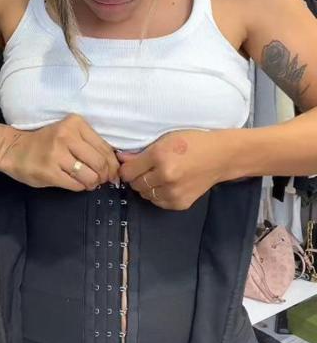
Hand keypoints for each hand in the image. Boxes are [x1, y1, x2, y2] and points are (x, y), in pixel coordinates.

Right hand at [0, 114, 119, 190]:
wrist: (13, 150)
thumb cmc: (45, 143)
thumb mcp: (69, 135)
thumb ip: (90, 145)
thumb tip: (114, 167)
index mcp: (75, 124)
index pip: (105, 148)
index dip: (113, 165)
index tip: (112, 173)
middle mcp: (66, 136)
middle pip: (100, 163)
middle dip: (104, 176)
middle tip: (100, 180)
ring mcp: (57, 154)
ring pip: (90, 176)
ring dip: (92, 183)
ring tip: (87, 182)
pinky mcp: (49, 172)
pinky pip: (76, 185)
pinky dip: (80, 187)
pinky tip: (76, 183)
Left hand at [116, 130, 232, 209]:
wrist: (221, 157)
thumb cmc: (194, 143)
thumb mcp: (166, 139)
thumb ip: (142, 152)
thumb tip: (121, 160)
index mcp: (160, 157)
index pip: (128, 172)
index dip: (126, 169)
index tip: (130, 166)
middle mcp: (165, 177)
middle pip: (136, 185)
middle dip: (138, 178)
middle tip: (148, 170)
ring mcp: (173, 193)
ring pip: (146, 195)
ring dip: (148, 187)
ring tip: (159, 176)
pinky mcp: (179, 203)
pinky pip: (158, 202)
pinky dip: (159, 195)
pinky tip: (168, 184)